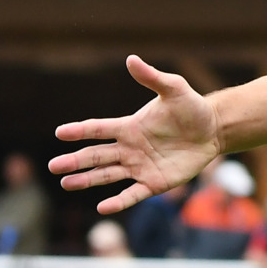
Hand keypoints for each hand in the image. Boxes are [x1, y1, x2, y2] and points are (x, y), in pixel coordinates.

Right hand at [50, 55, 222, 213]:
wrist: (213, 130)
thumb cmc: (192, 108)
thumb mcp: (174, 89)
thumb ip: (152, 78)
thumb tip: (132, 59)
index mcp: (129, 127)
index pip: (98, 129)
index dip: (80, 131)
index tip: (59, 133)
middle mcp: (129, 148)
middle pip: (96, 155)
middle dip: (75, 161)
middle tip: (53, 167)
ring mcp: (139, 167)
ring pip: (107, 175)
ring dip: (87, 180)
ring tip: (66, 184)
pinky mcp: (154, 183)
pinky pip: (132, 194)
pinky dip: (118, 202)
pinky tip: (102, 208)